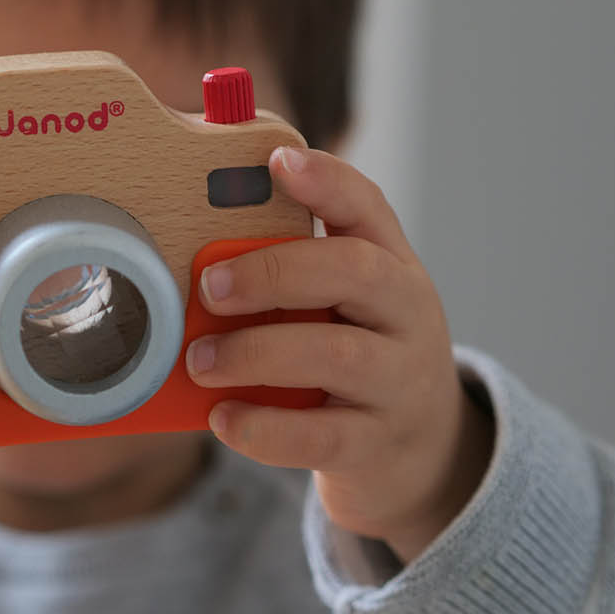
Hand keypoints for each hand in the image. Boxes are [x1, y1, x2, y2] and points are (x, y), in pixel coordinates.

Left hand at [184, 146, 493, 562]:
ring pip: (338, 355)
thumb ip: (288, 270)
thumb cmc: (354, 357)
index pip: (367, 207)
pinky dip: (265, 428)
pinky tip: (223, 418)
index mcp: (390, 265)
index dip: (325, 180)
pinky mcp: (377, 445)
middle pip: (356, 272)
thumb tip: (193, 249)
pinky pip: (322, 435)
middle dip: (275, 272)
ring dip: (257, 353)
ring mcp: (400, 383)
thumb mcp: (340, 304)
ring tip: (200, 362)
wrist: (420, 453)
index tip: (276, 160)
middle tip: (208, 287)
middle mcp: (406, 316)